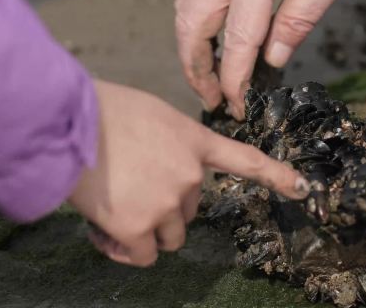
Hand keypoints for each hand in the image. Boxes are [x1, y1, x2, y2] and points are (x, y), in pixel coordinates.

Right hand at [68, 80, 309, 266]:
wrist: (63, 122)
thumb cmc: (100, 110)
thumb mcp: (151, 115)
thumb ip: (171, 143)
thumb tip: (161, 170)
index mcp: (194, 141)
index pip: (245, 160)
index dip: (277, 176)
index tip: (301, 189)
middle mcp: (189, 175)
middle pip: (191, 209)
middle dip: (167, 206)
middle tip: (130, 189)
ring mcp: (166, 202)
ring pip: (170, 236)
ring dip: (148, 231)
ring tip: (115, 210)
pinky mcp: (137, 226)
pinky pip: (144, 255)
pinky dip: (127, 249)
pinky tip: (105, 230)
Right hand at [175, 0, 365, 118]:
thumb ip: (300, 16)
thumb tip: (273, 57)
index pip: (237, 40)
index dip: (233, 80)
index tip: (234, 106)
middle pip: (193, 25)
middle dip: (196, 68)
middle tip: (209, 98)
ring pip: (185, 5)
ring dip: (189, 45)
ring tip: (203, 74)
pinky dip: (193, 18)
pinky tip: (206, 33)